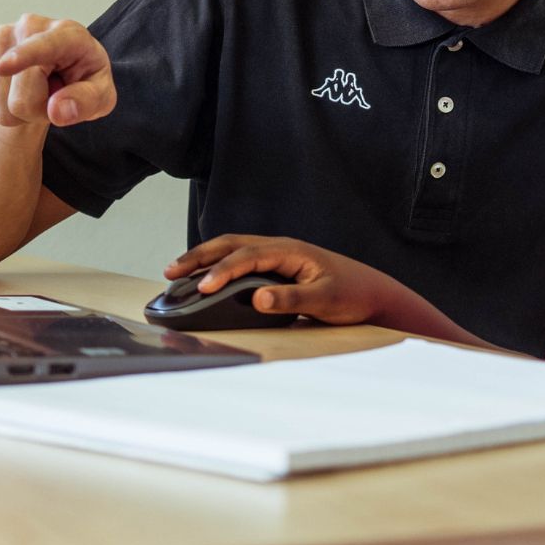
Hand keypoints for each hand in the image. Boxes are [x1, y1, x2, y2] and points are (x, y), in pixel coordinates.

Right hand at [0, 14, 115, 128]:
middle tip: (51, 95)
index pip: (43, 47)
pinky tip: (12, 91)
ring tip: (33, 91)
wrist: (55, 72)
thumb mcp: (100, 96)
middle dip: (37, 112)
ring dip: (18, 113)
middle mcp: (28, 26)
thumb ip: (86, 102)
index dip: (23, 57)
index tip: (4, 67)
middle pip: (21, 99)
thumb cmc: (82, 81)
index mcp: (67, 33)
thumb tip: (57, 109)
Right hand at [164, 235, 390, 325]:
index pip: (246, 256)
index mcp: (290, 250)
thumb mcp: (325, 300)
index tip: (202, 287)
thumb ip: (291, 300)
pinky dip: (218, 262)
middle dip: (199, 255)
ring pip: (233, 248)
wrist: (373, 292)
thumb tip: (257, 298)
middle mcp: (280, 246)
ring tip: (178, 270)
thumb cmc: (352, 294)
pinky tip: (206, 273)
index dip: (222, 271)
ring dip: (205, 256)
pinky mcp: (277, 264)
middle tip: (171, 271)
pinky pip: (240, 257)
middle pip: (231, 244)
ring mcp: (278, 253)